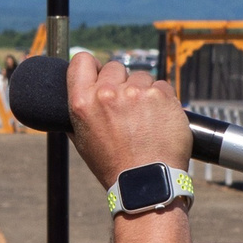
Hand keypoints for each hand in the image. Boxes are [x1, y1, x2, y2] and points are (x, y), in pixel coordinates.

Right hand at [64, 51, 192, 187]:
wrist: (147, 182)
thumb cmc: (113, 164)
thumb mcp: (82, 139)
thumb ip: (80, 110)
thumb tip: (81, 89)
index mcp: (82, 102)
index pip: (82, 60)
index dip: (93, 66)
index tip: (100, 75)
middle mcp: (107, 94)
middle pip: (114, 67)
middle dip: (121, 82)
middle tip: (126, 107)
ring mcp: (136, 93)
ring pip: (141, 76)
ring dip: (143, 91)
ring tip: (144, 119)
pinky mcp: (162, 95)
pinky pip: (162, 86)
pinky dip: (162, 100)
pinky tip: (159, 120)